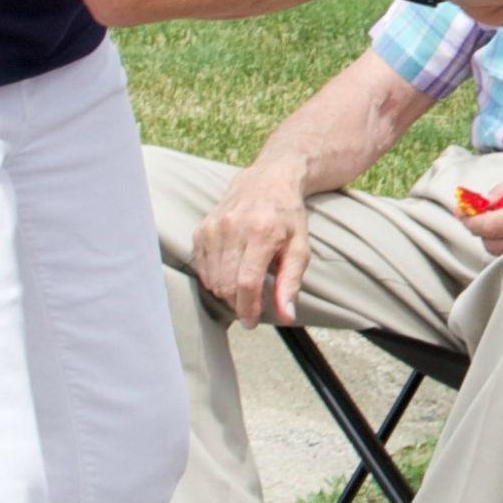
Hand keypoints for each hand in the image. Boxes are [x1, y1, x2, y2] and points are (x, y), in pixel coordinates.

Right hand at [190, 155, 310, 326]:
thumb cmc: (287, 217)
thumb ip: (291, 282)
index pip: (247, 282)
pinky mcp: (202, 228)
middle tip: (250, 306)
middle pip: (226, 284)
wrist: (268, 180)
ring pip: (212, 279)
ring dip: (226, 292)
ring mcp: (214, 227)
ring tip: (243, 288)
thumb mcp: (300, 247)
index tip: (252, 322)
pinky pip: (202, 268)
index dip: (248, 308)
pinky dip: (214, 278)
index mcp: (262, 231)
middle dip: (237, 304)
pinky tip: (230, 272)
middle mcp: (234, 227)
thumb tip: (287, 317)